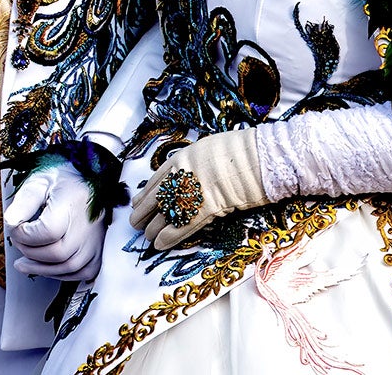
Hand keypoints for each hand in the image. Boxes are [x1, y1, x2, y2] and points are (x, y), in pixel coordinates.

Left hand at [9, 162, 105, 281]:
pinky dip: (61, 273)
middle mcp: (90, 223)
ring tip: (23, 261)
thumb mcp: (39, 182)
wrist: (89, 179)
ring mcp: (97, 239)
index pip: (48, 231)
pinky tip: (46, 266)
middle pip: (57, 253)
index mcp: (74, 202)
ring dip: (42, 268)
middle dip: (30, 252)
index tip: (16, 228)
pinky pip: (82, 272)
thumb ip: (23, 202)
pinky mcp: (100, 249)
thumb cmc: (61, 180)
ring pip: (69, 267)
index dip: (25, 235)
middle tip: (19, 242)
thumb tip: (10, 223)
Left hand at [131, 128, 265, 250]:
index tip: (137, 201)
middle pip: (155, 198)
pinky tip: (159, 244)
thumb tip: (188, 174)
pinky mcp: (203, 210)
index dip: (145, 193)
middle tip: (135, 222)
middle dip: (143, 212)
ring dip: (153, 227)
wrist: (256, 158)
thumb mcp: (208, 148)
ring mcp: (191, 194)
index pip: (156, 179)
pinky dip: (168, 237)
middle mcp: (181, 176)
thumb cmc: (239, 150)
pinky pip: (180, 227)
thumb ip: (194, 162)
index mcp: (182, 158)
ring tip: (147, 235)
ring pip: (163, 214)